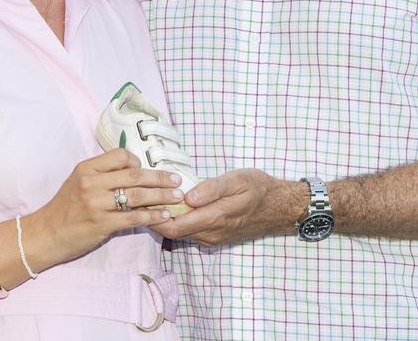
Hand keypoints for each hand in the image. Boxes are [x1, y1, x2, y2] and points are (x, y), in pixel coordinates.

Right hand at [24, 149, 183, 268]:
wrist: (46, 234)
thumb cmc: (65, 208)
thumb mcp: (78, 182)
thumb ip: (101, 174)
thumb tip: (133, 169)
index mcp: (86, 168)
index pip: (120, 155)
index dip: (138, 160)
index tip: (149, 168)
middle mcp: (91, 182)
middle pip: (134, 174)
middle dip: (160, 177)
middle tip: (177, 180)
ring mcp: (95, 203)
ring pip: (137, 195)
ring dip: (161, 196)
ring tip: (177, 197)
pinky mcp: (101, 224)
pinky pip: (133, 217)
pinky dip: (152, 216)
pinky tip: (163, 215)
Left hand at [151, 169, 297, 247]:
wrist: (279, 207)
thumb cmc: (258, 188)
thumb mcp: (237, 180)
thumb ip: (212, 189)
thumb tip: (188, 197)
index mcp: (215, 218)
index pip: (174, 226)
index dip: (153, 217)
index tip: (139, 202)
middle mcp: (211, 233)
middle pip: (173, 232)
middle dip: (154, 218)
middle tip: (138, 200)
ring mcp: (213, 238)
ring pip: (181, 233)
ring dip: (165, 220)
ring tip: (150, 201)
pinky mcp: (215, 237)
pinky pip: (191, 233)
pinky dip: (178, 222)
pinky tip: (171, 207)